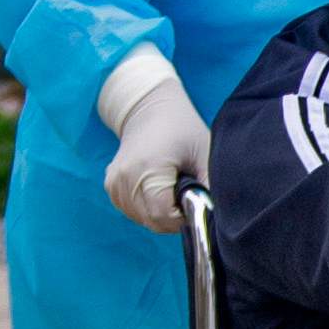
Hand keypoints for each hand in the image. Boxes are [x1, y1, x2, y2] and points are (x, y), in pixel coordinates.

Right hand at [102, 72, 209, 232]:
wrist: (148, 108)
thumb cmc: (182, 128)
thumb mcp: (204, 153)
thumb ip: (210, 187)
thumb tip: (216, 215)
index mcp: (148, 169)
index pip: (164, 216)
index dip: (184, 216)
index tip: (194, 200)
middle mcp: (125, 178)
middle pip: (152, 221)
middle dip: (174, 217)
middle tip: (187, 194)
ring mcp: (114, 183)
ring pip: (142, 219)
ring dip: (161, 213)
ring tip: (172, 188)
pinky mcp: (111, 186)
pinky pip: (133, 212)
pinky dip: (148, 208)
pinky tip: (159, 189)